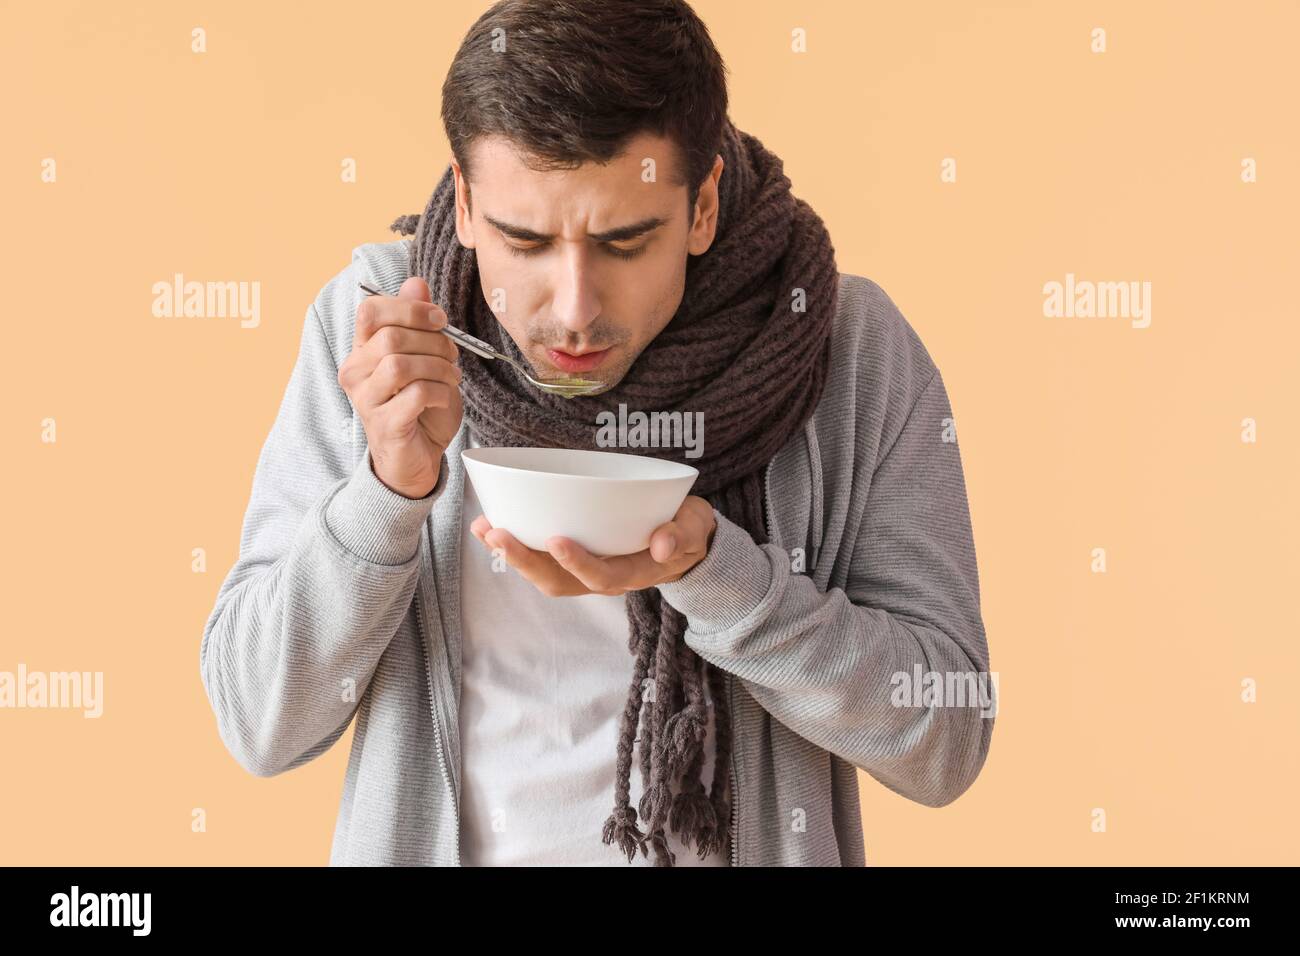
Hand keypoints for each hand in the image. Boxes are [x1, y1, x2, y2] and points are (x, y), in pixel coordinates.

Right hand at [337, 277, 463, 498]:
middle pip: (391, 337)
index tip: (440, 320)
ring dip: (438, 368)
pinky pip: (415, 394)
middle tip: (452, 355)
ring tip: (450, 378)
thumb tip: (415, 282)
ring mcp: (365, 400)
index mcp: (362, 350)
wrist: (416, 458)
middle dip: (434, 342)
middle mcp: (355, 372)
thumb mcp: (423, 357)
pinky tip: (444, 399)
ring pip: (400, 365)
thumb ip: (416, 321)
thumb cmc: (419, 407)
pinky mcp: (384, 424)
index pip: (370, 310)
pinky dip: (440, 393)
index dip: (410, 309)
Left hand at [470, 496, 717, 595]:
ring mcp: (587, 570)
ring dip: (511, 554)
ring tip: (484, 527)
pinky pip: (541, 560)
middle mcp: (605, 577)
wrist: (685, 540)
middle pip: (559, 582)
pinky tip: (493, 524)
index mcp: (635, 572)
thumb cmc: (687, 529)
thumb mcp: (694, 528)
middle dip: (524, 560)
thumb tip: (661, 545)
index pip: (602, 577)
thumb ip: (682, 534)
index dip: (578, 563)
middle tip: (497, 532)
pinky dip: (515, 544)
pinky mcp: (576, 558)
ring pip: (544, 574)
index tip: (555, 539)